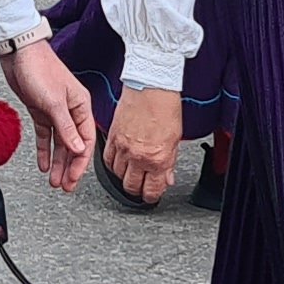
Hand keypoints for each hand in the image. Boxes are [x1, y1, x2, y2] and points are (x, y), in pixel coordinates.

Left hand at [1, 35, 97, 192]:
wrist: (19, 52)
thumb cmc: (40, 68)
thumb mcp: (54, 101)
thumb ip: (66, 127)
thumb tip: (77, 149)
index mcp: (80, 106)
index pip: (84, 141)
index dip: (80, 163)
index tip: (74, 179)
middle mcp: (70, 110)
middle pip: (72, 145)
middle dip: (69, 167)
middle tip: (65, 186)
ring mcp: (55, 111)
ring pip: (59, 143)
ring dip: (57, 162)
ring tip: (54, 180)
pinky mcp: (40, 110)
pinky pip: (45, 136)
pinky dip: (44, 150)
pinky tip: (43, 163)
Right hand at [108, 83, 185, 202]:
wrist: (151, 87)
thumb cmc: (166, 107)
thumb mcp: (176, 139)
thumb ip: (170, 162)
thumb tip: (167, 177)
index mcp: (158, 159)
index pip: (151, 190)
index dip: (152, 197)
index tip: (152, 195)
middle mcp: (138, 156)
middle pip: (131, 186)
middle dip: (137, 190)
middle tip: (142, 187)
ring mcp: (123, 148)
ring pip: (117, 175)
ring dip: (124, 176)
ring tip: (132, 172)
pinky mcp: (112, 138)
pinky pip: (107, 160)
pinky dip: (113, 164)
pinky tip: (119, 162)